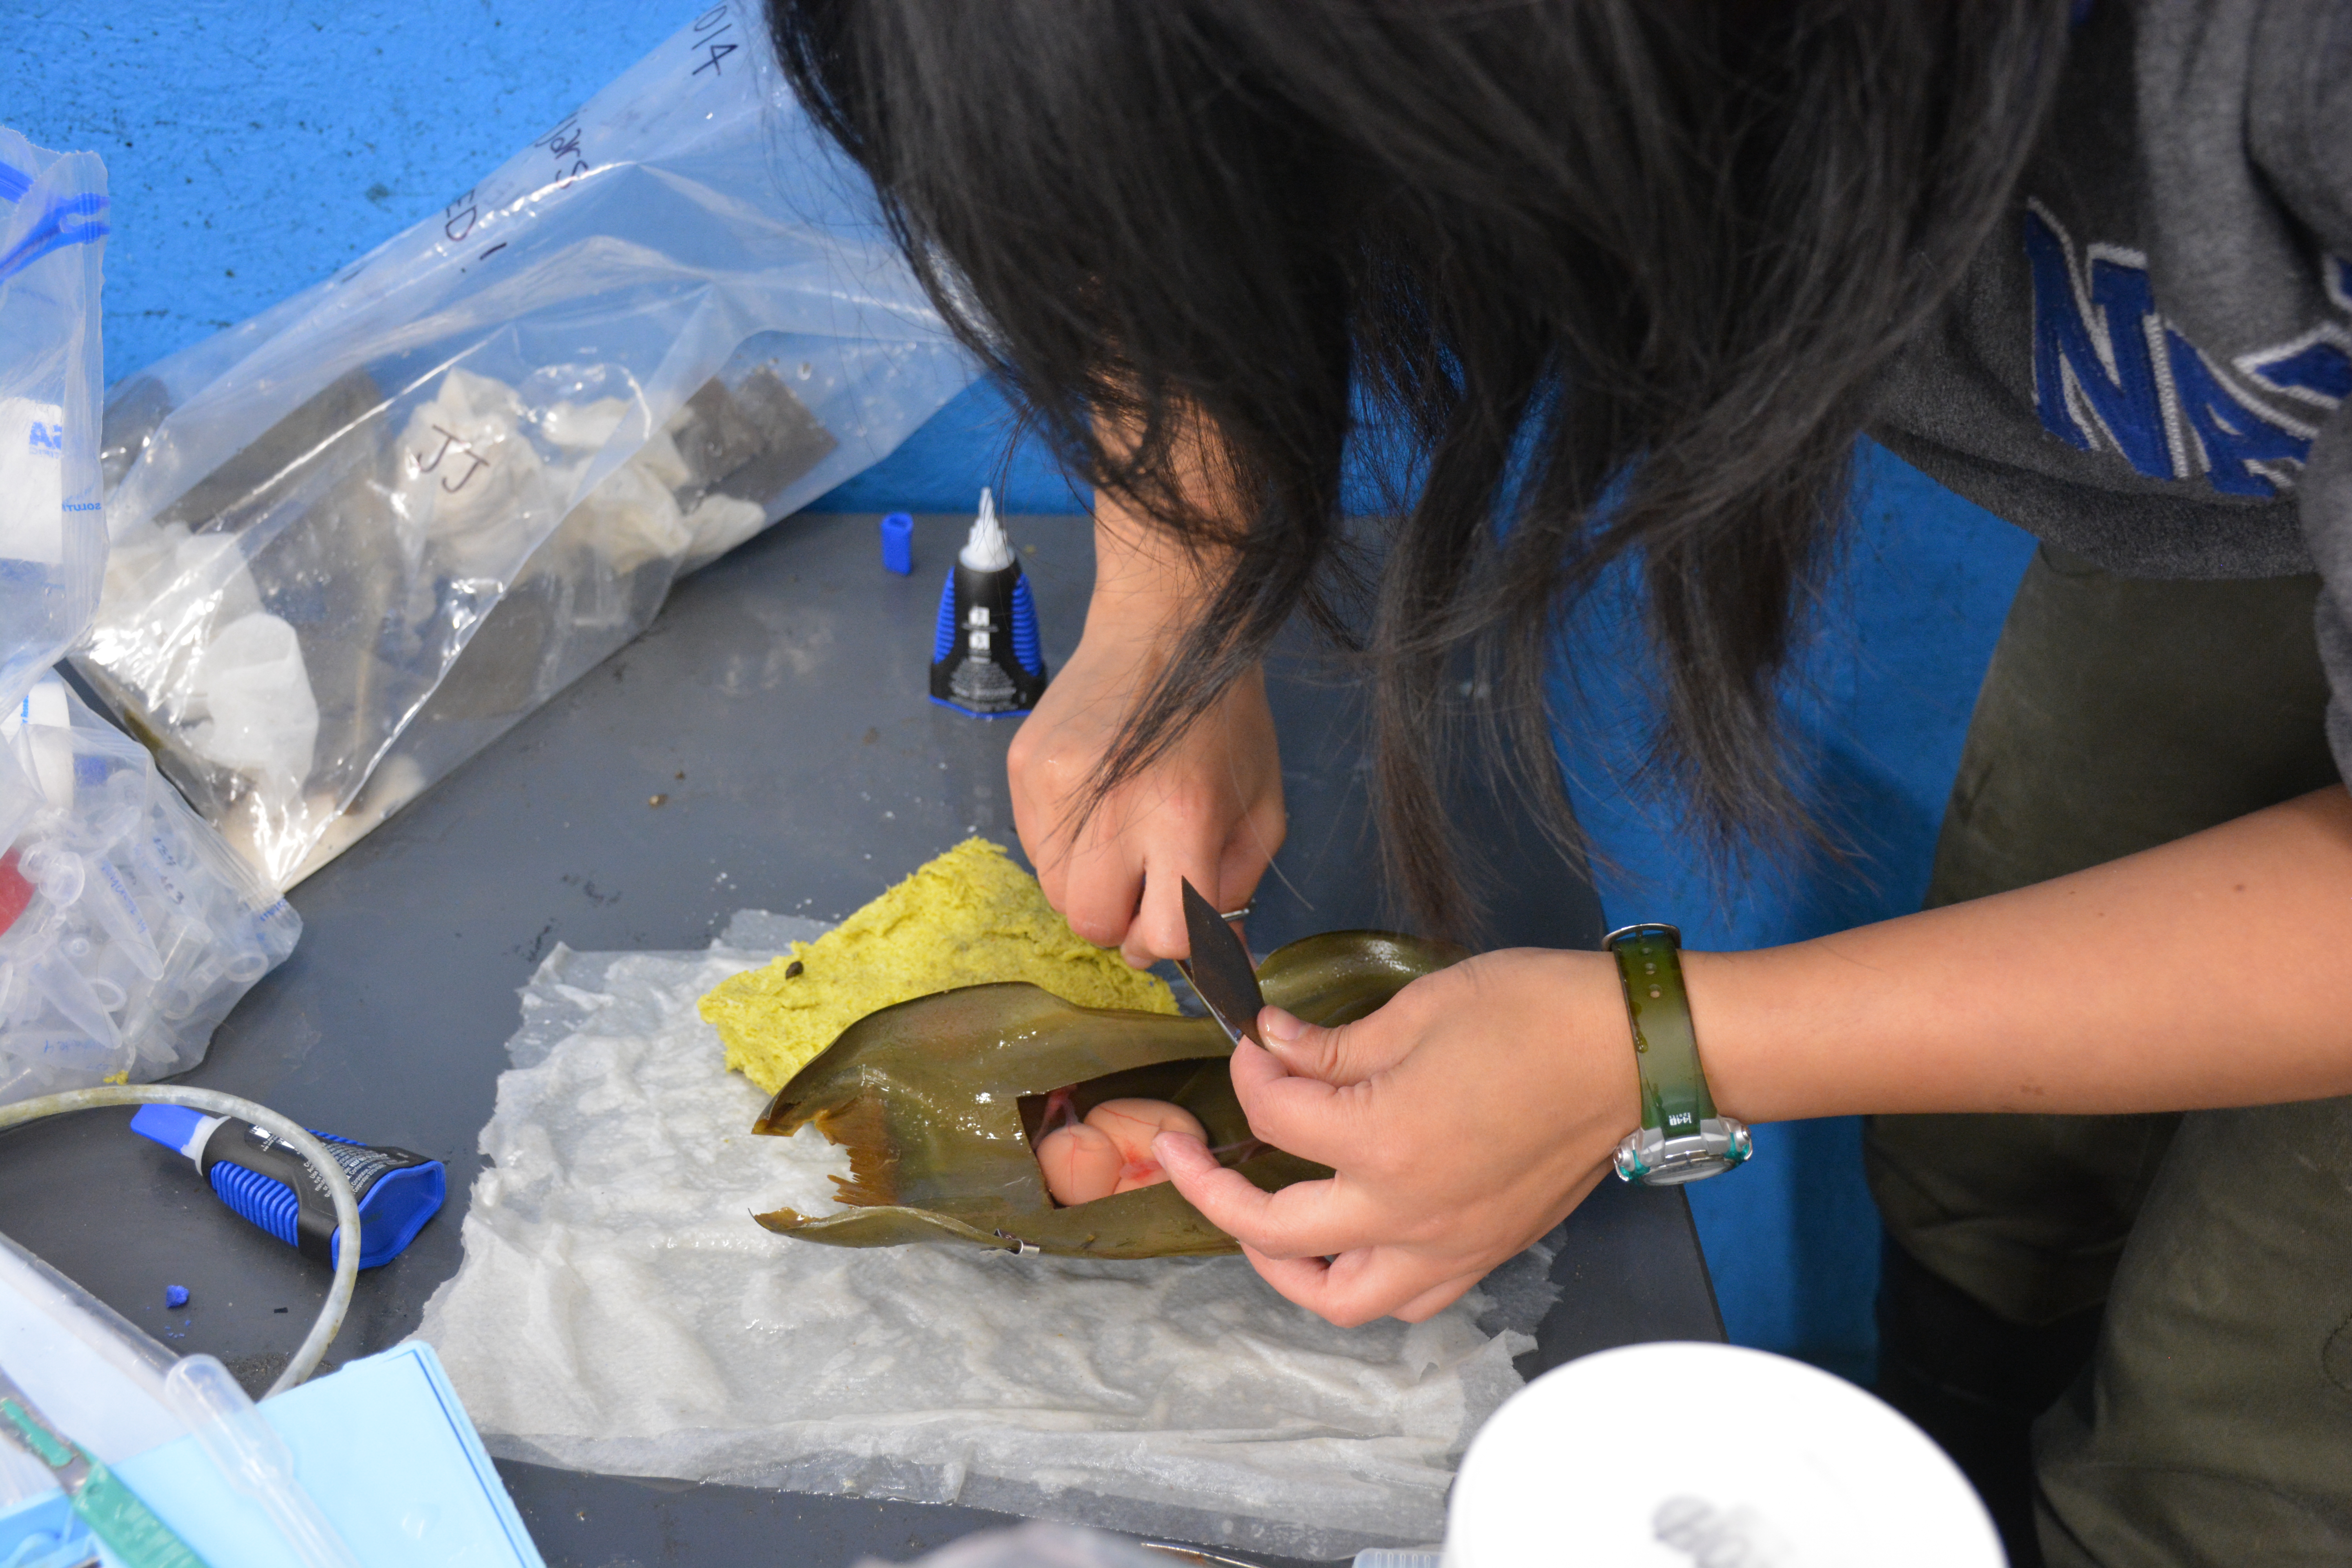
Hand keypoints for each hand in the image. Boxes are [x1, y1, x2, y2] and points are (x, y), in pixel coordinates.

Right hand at [1008, 613, 1283, 966]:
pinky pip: (1034, 848)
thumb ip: (1238, 890)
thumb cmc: (1224, 717)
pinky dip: (1065, 848)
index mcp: (1183, 816)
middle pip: (1093, 924)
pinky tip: (1095, 805)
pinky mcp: (1023, 768)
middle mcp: (1110, 807)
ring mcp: (1055, 786)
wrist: (1166, 622)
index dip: (1176, 944)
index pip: (1166, 935)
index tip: (1184, 925)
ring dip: (1092, 886)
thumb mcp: (1261, 807)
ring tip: (1122, 837)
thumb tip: (1223, 964)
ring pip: (1056, 893)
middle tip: (1148, 884)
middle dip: (1123, 922)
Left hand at [1155, 947, 1639, 1323]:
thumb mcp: (1419, 1008)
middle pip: (1273, 1229)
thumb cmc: (1538, 1015)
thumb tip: (1274, 1049)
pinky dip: (1362, 1280)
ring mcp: (1449, 1243)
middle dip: (1211, 1190)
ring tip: (1257, 1222)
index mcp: (1383, 1141)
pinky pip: (1406, 1298)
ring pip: (1338, 1296)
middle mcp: (1408, 1212)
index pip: (1273, 1118)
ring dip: (1282, 1266)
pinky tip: (1347, 1237)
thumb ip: (1333, 1044)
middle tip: (1183, 1156)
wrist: (1634, 1050)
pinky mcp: (1484, 1250)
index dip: (1249, 1072)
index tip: (1252, 1045)